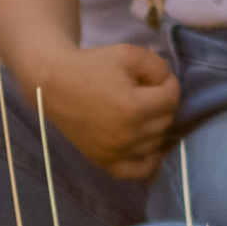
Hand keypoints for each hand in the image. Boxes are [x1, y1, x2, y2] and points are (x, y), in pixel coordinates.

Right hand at [28, 39, 180, 180]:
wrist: (55, 86)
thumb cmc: (92, 66)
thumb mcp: (129, 54)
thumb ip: (158, 67)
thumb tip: (169, 83)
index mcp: (132, 108)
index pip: (171, 99)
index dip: (170, 84)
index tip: (159, 78)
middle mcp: (126, 136)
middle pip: (165, 121)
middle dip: (163, 104)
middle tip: (150, 92)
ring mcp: (115, 152)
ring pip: (156, 143)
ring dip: (156, 126)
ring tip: (145, 112)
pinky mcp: (104, 161)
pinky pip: (137, 171)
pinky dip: (149, 161)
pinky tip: (151, 149)